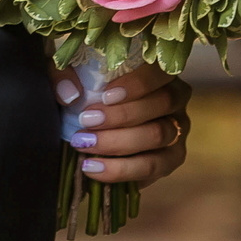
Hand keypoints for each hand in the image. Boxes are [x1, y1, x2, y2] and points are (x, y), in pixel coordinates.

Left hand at [62, 62, 191, 188]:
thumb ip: (64, 75)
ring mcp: (176, 131)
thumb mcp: (72, 76)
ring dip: (119, 142)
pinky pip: (153, 167)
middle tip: (86, 120)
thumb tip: (69, 94)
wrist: (90, 130)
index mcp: (158, 74)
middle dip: (122, 115)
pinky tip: (92, 167)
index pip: (161, 71)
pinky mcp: (168, 160)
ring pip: (159, 135)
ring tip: (83, 145)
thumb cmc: (87, 94)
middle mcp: (175, 101)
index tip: (105, 95)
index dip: (138, 83)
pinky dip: (121, 169)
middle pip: (163, 103)